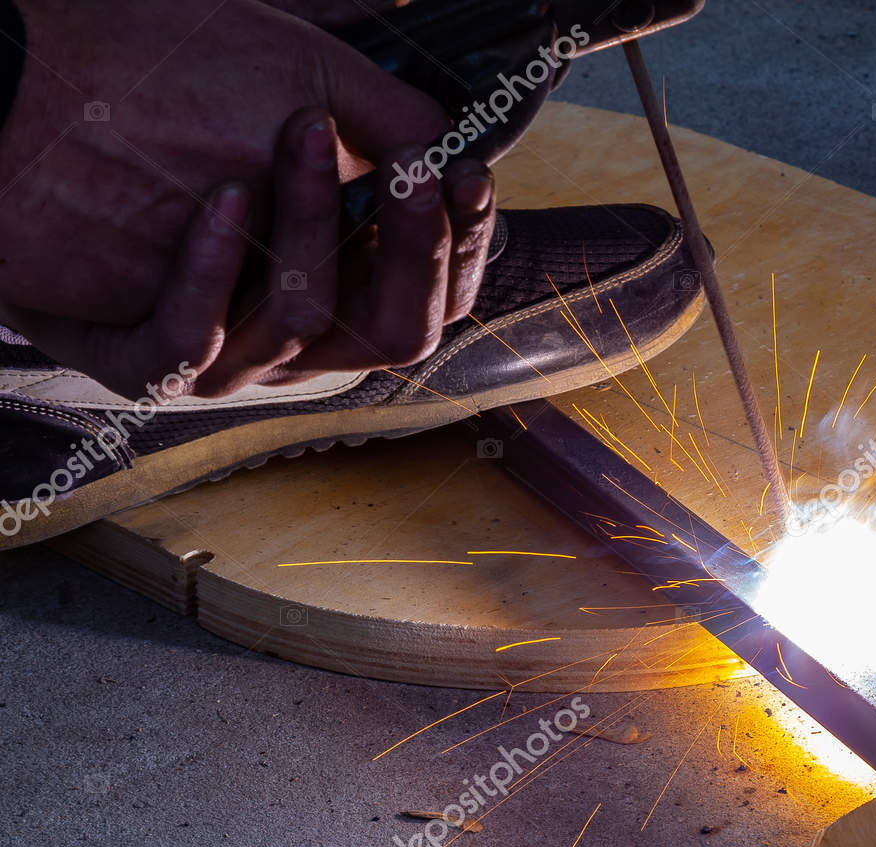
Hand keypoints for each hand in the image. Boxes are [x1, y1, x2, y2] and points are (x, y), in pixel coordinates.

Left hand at [0, 0, 447, 325]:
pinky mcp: (143, 367)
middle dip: (412, 250)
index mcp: (344, 290)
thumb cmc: (163, 93)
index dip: (465, 245)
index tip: (467, 176)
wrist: (20, 110)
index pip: (439, 297)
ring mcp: (222, 361)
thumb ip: (386, 118)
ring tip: (297, 133)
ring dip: (309, 222)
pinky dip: (210, 270)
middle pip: (396, 334)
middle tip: (409, 173)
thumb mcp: (297, 87)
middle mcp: (295, 340)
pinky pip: (193, 342)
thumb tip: (464, 132)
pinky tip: (218, 198)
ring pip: (301, 323)